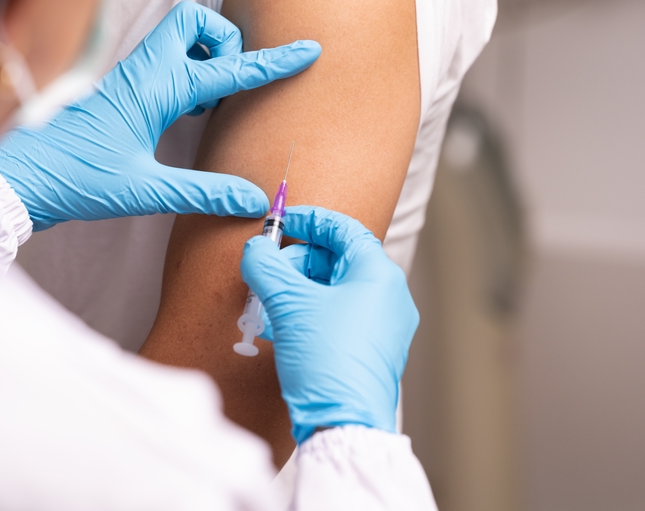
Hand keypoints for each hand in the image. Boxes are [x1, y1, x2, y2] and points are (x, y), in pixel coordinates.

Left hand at [0, 2, 320, 228]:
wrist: (20, 179)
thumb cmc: (76, 181)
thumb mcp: (146, 191)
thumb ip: (204, 193)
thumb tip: (254, 198)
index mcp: (155, 89)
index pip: (227, 68)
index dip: (272, 61)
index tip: (307, 50)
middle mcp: (143, 72)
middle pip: (196, 21)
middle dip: (225, 40)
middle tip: (230, 82)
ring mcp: (130, 77)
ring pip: (179, 38)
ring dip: (206, 57)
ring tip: (209, 101)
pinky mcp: (121, 89)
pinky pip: (165, 60)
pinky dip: (187, 72)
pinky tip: (185, 111)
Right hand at [239, 205, 418, 443]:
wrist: (344, 424)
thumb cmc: (327, 360)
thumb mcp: (288, 304)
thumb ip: (266, 266)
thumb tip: (256, 250)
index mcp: (378, 275)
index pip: (344, 229)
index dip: (309, 221)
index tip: (281, 223)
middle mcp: (389, 296)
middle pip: (336, 260)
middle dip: (295, 263)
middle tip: (266, 273)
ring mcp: (383, 326)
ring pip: (333, 291)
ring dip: (296, 291)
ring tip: (266, 305)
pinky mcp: (371, 351)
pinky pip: (337, 317)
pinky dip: (308, 313)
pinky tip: (279, 327)